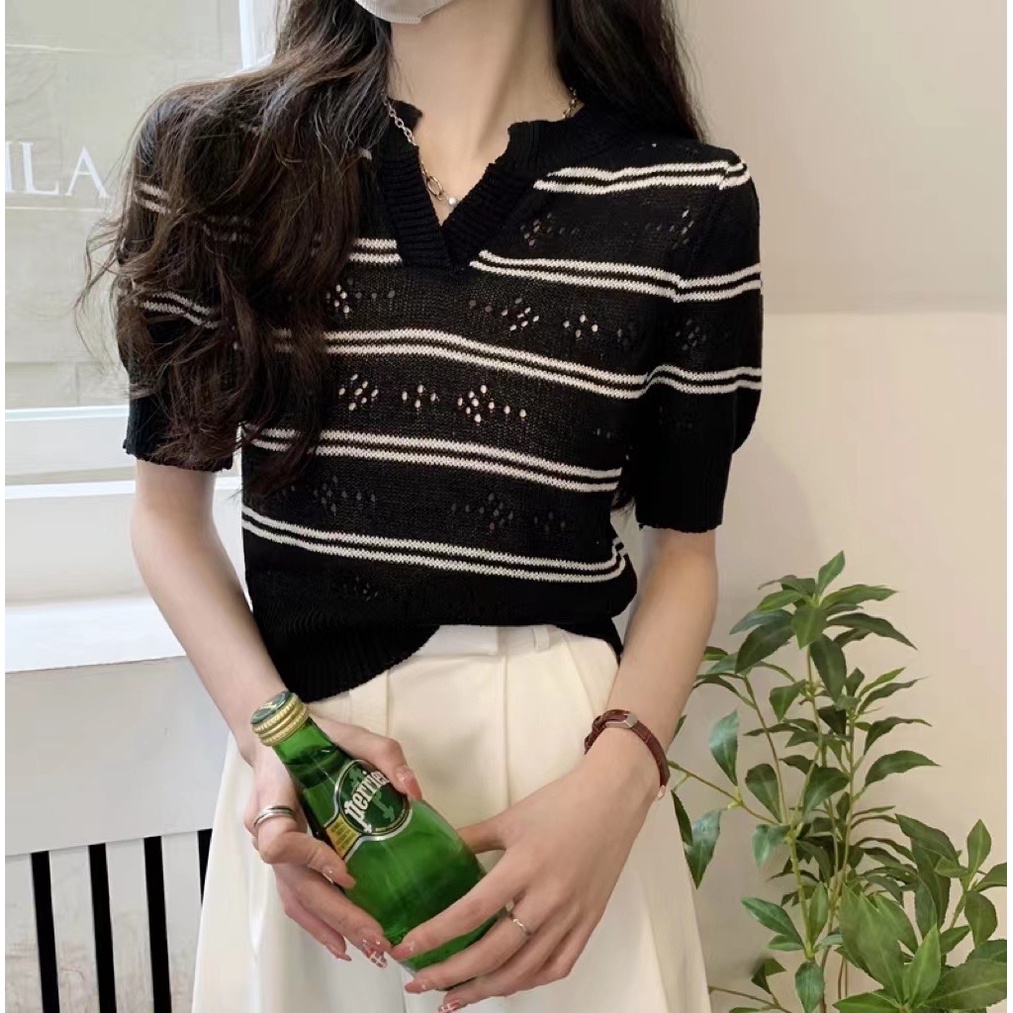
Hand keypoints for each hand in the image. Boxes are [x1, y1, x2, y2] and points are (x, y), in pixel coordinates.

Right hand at [245, 715, 424, 966]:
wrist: (278, 739)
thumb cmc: (314, 737)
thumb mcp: (352, 734)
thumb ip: (384, 755)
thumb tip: (414, 792)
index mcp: (274, 795)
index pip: (279, 839)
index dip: (310, 859)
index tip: (345, 870)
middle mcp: (264, 827)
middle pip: (294, 883)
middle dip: (337, 913)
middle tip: (375, 935)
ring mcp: (268, 846)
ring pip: (295, 898)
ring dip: (330, 926)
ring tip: (366, 949)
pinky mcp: (282, 858)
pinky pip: (295, 898)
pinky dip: (317, 923)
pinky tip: (343, 944)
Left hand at [390, 731, 657, 1004]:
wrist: (613, 799)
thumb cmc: (561, 803)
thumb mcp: (509, 817)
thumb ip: (471, 839)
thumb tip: (434, 852)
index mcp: (524, 866)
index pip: (472, 912)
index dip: (435, 935)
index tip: (406, 948)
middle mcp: (548, 898)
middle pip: (494, 952)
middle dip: (451, 975)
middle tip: (419, 983)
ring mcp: (572, 915)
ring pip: (524, 970)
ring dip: (484, 990)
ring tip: (453, 998)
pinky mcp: (589, 924)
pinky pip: (557, 967)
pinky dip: (528, 982)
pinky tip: (504, 985)